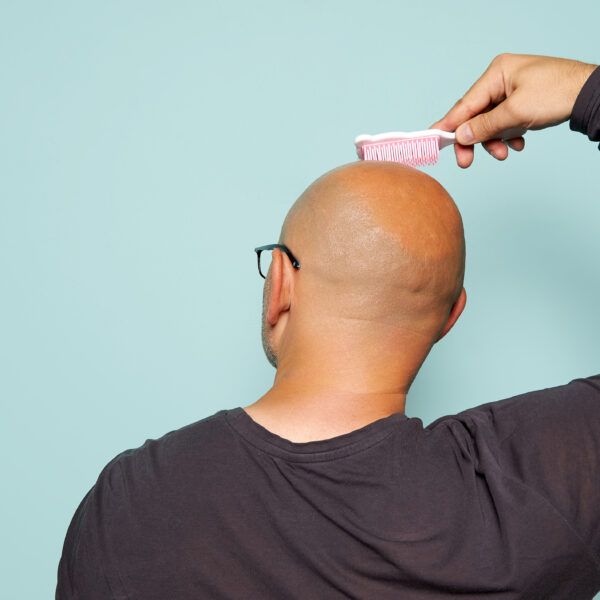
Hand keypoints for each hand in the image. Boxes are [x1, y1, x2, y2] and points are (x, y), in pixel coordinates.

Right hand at [431, 53, 597, 167]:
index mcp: (496, 73)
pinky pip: (504, 124)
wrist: (590, 96)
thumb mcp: (516, 113)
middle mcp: (501, 80)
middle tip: (467, 162)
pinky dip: (508, 136)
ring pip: (490, 123)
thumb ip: (485, 125)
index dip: (448, 124)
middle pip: (475, 115)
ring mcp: (511, 91)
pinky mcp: (521, 102)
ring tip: (506, 152)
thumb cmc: (557, 94)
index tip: (432, 139)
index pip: (465, 104)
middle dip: (475, 139)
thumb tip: (460, 134)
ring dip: (495, 141)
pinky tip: (518, 143)